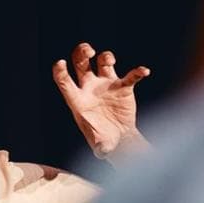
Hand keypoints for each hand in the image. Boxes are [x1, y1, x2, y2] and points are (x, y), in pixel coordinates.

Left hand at [52, 42, 149, 157]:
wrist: (120, 139)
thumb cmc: (104, 141)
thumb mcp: (100, 147)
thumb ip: (100, 148)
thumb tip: (103, 151)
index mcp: (77, 99)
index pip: (64, 81)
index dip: (59, 71)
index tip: (60, 62)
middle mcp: (90, 88)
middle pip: (81, 62)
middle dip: (82, 52)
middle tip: (89, 51)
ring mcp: (106, 85)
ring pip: (103, 61)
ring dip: (106, 56)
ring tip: (110, 61)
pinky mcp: (123, 87)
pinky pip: (131, 75)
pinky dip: (138, 72)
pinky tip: (144, 71)